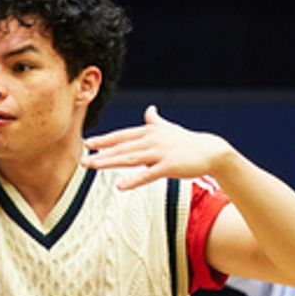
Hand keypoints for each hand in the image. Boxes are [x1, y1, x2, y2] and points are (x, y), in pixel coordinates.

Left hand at [81, 106, 232, 189]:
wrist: (211, 151)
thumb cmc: (187, 141)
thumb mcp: (169, 128)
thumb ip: (155, 120)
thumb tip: (149, 109)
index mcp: (150, 131)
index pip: (122, 136)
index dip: (105, 140)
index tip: (89, 144)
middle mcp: (152, 140)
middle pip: (122, 147)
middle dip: (101, 153)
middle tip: (83, 159)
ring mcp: (160, 153)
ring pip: (130, 158)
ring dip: (110, 163)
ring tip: (94, 167)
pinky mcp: (169, 166)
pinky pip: (148, 175)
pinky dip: (133, 180)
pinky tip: (120, 186)